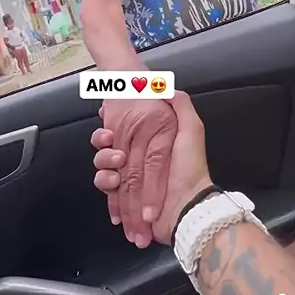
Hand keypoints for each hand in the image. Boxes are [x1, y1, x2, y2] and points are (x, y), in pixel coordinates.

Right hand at [94, 92, 211, 244]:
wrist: (188, 205)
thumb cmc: (190, 167)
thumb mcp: (191, 129)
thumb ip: (180, 105)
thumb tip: (167, 88)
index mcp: (152, 144)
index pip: (126, 128)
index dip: (113, 120)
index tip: (106, 113)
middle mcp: (139, 161)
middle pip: (110, 146)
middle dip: (103, 140)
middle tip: (108, 138)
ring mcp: (131, 181)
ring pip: (103, 165)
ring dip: (104, 161)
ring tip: (117, 162)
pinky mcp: (125, 199)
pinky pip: (105, 187)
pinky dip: (105, 183)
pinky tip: (113, 181)